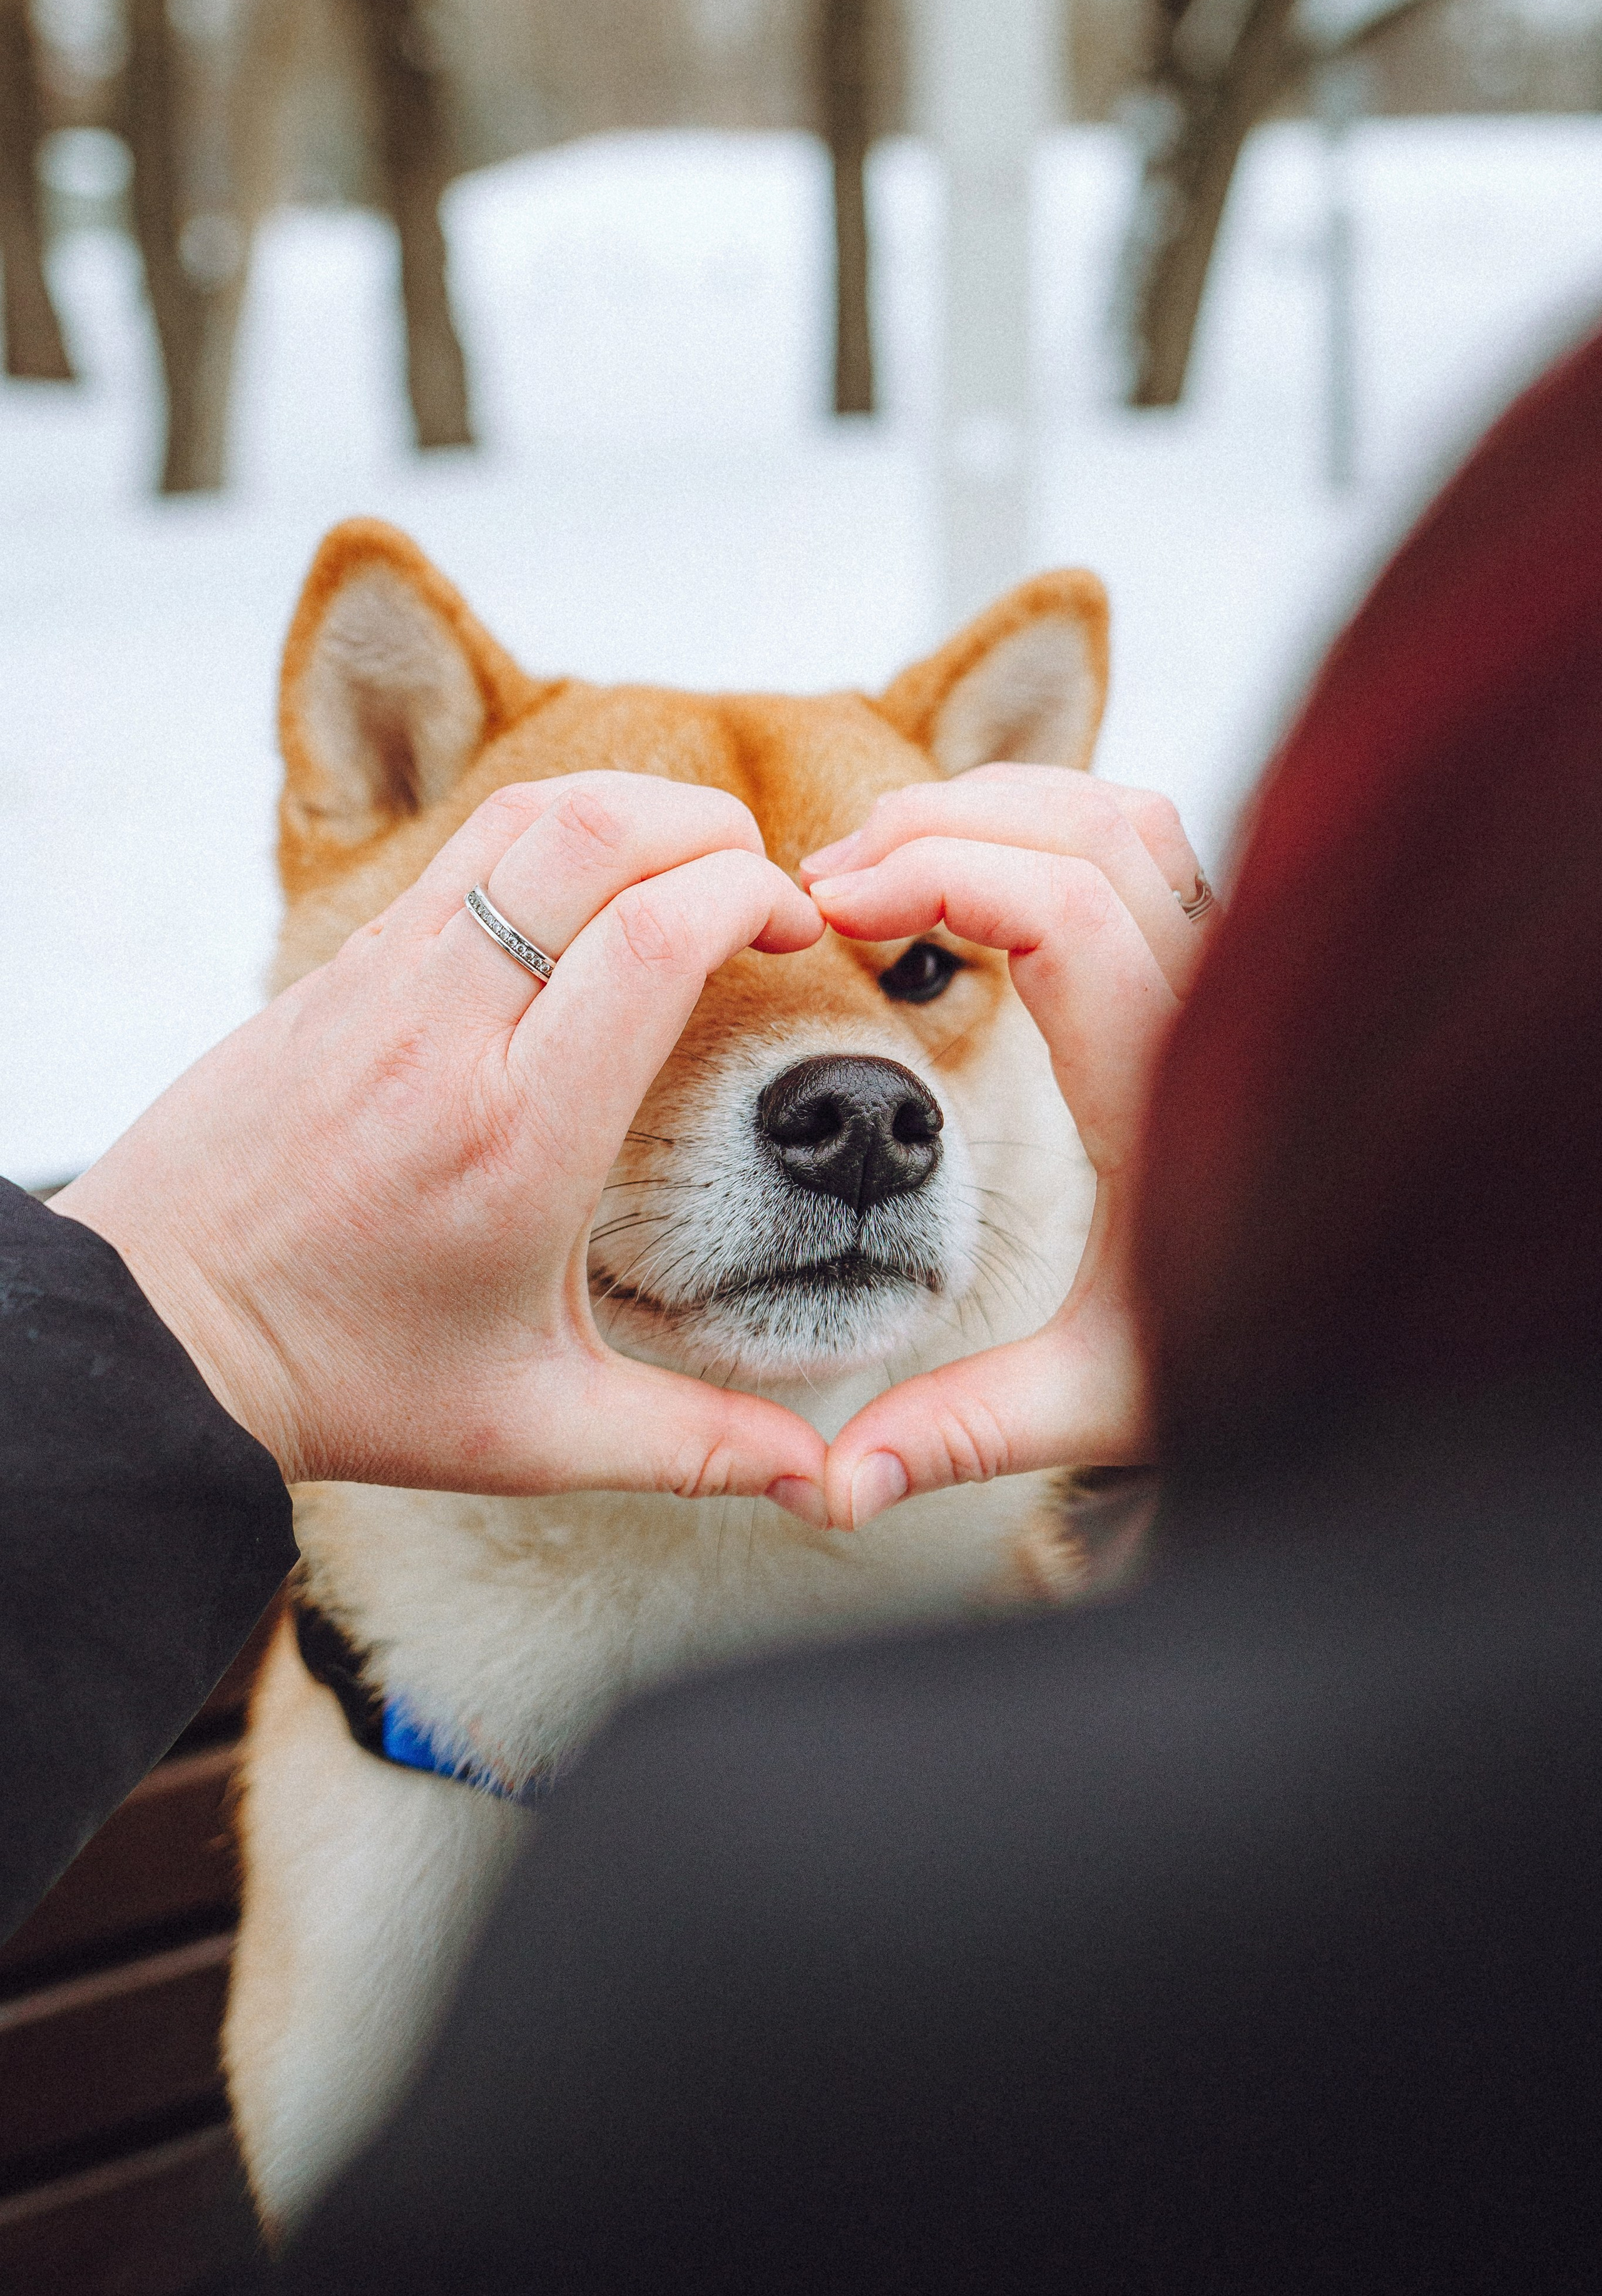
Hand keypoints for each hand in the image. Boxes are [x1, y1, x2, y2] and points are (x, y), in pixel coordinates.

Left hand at [52, 776, 828, 1514]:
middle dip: (707, 826)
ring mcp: (379, 985)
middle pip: (593, 834)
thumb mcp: (536, 1430)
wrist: (158, 1335)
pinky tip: (581, 905)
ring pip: (518, 817)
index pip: (650, 938)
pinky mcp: (336, 969)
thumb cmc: (350, 1382)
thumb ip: (694, 1445)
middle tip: (760, 883)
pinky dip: (547, 841)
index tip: (795, 928)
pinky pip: (456, 854)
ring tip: (683, 870)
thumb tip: (823, 1483)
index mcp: (518, 1134)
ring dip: (628, 813)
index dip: (746, 894)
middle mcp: (445, 1033)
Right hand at [802, 764, 1212, 1528]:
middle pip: (1083, 826)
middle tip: (827, 887)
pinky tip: (967, 878)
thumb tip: (832, 1492)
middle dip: (938, 826)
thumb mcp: (1094, 1392)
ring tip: (881, 868)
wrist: (1360, 1312)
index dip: (936, 878)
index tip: (829, 910)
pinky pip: (1142, 837)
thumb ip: (963, 1429)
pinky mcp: (1222, 954)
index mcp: (1168, 1082)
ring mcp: (1229, 962)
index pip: (1062, 909)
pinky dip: (1042, 823)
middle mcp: (1215, 999)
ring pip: (1120, 810)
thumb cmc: (1237, 1340)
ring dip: (993, 810)